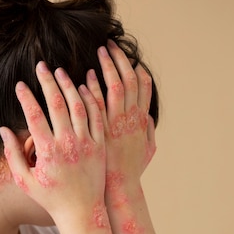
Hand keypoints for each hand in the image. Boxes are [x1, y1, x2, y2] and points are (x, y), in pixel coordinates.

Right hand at [0, 61, 106, 225]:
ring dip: (69, 85)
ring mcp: (87, 143)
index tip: (19, 84)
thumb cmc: (51, 198)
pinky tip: (83, 87)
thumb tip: (3, 130)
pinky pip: (97, 116)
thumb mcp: (25, 181)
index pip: (34, 116)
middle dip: (48, 82)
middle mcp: (68, 144)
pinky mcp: (100, 145)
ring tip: (61, 72)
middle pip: (57, 104)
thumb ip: (12, 155)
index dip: (25, 98)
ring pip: (79, 105)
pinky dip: (90, 99)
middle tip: (41, 66)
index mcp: (48, 152)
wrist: (83, 212)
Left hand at [86, 40, 156, 191]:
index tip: (130, 58)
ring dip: (105, 67)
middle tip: (109, 45)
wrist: (116, 189)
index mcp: (141, 121)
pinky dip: (92, 88)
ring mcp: (112, 124)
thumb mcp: (148, 152)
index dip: (136, 70)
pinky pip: (94, 104)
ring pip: (111, 88)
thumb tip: (149, 117)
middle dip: (119, 60)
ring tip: (98, 52)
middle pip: (126, 80)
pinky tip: (85, 77)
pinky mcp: (96, 131)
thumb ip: (149, 133)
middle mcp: (128, 119)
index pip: (143, 87)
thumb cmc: (130, 172)